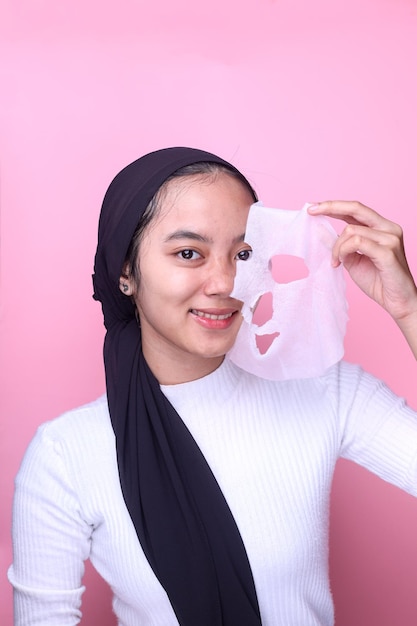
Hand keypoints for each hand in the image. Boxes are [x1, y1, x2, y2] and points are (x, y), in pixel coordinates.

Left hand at [308, 200, 416, 355]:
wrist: (397, 302)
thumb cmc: (378, 281)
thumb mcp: (353, 260)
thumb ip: (341, 245)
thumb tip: (320, 232)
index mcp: (382, 227)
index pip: (356, 210)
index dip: (334, 206)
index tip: (313, 207)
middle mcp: (388, 228)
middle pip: (356, 208)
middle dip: (331, 207)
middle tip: (311, 211)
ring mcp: (390, 238)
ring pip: (351, 230)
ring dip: (336, 247)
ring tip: (335, 261)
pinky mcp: (387, 252)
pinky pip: (356, 243)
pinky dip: (343, 251)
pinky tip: (340, 262)